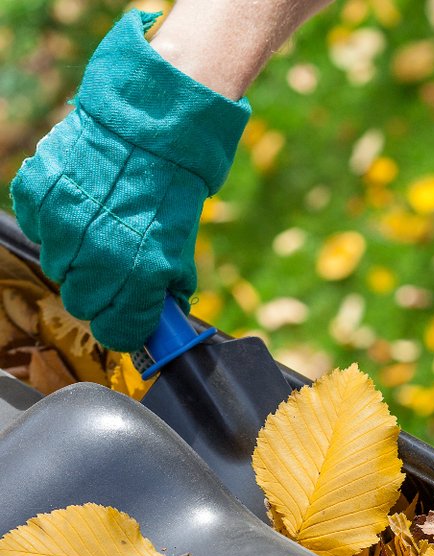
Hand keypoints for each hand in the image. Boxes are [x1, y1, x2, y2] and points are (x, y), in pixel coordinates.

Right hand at [10, 10, 249, 351]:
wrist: (150, 128)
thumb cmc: (170, 193)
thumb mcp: (180, 250)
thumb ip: (166, 291)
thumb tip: (161, 322)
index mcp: (140, 275)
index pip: (116, 332)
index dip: (123, 328)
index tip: (127, 319)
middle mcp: (98, 256)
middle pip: (82, 305)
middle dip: (100, 295)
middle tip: (115, 271)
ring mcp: (63, 226)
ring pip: (58, 269)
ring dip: (76, 258)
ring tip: (99, 229)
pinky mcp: (38, 197)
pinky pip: (38, 230)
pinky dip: (54, 224)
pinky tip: (79, 206)